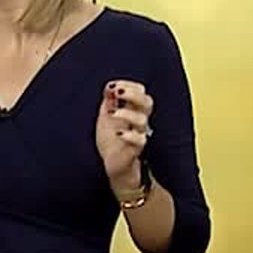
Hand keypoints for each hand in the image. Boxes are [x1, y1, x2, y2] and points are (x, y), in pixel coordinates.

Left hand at [97, 79, 153, 194]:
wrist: (113, 166)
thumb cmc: (112, 141)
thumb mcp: (105, 119)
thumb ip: (108, 103)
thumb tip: (108, 87)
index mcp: (133, 110)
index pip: (140, 92)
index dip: (129, 85)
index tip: (112, 86)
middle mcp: (139, 121)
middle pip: (147, 102)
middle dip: (133, 94)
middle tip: (118, 92)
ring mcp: (139, 135)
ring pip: (142, 120)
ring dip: (127, 113)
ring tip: (113, 113)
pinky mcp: (135, 150)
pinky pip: (140, 141)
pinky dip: (130, 135)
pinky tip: (119, 133)